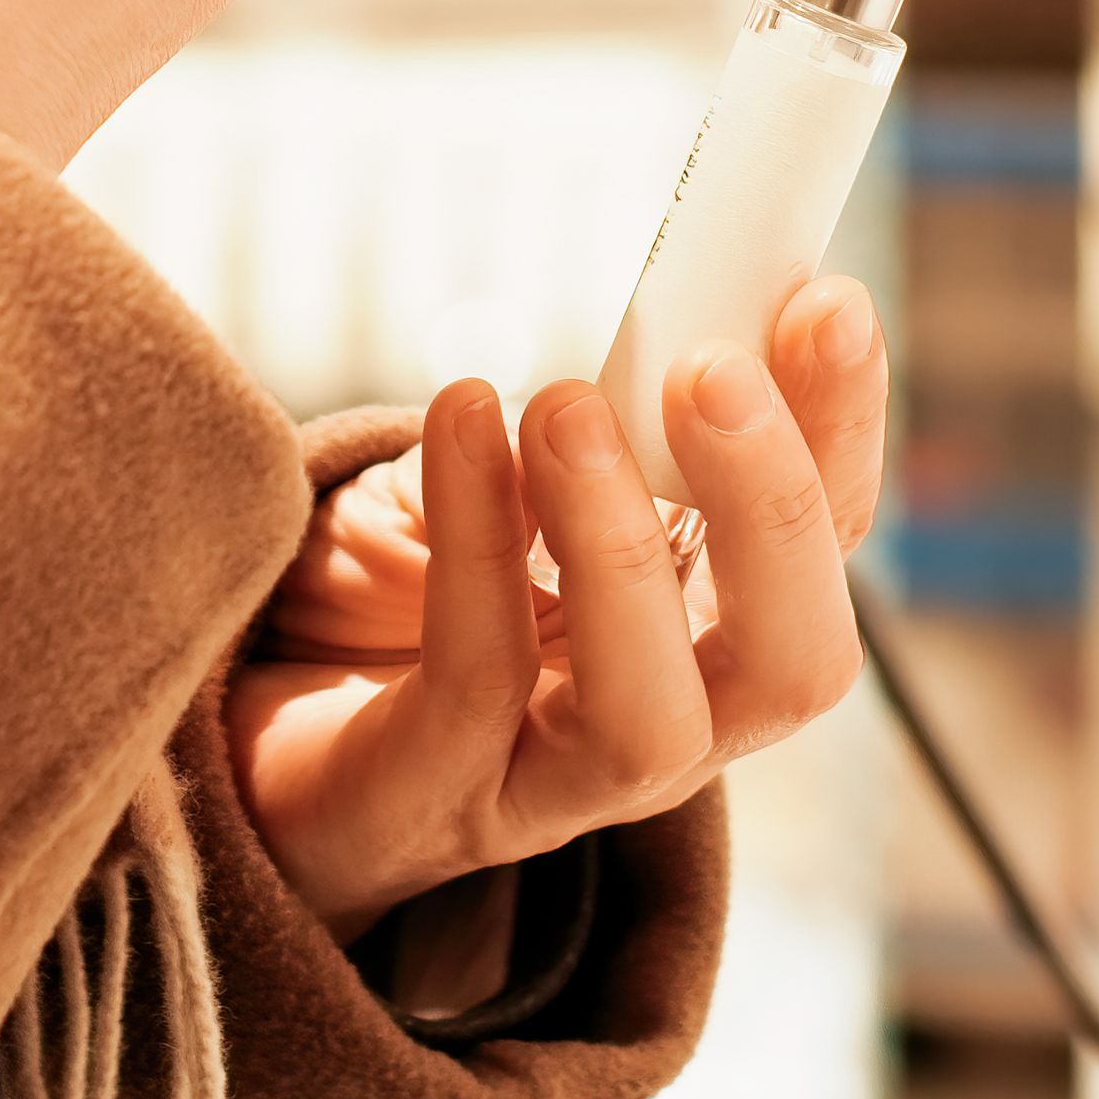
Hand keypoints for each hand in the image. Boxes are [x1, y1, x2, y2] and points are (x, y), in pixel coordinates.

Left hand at [234, 280, 887, 943]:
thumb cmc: (410, 593)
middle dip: (773, 512)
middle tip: (713, 370)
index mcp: (713, 636)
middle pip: (794, 663)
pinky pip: (476, 677)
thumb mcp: (523, 482)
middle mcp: (670, 726)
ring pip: (649, 718)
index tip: (824, 302)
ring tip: (564, 407)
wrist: (259, 723)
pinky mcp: (437, 796)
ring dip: (621, 549)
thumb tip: (676, 305)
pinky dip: (476, 540)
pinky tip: (460, 418)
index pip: (825, 546)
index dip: (839, 428)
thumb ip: (602, 420)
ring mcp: (557, 783)